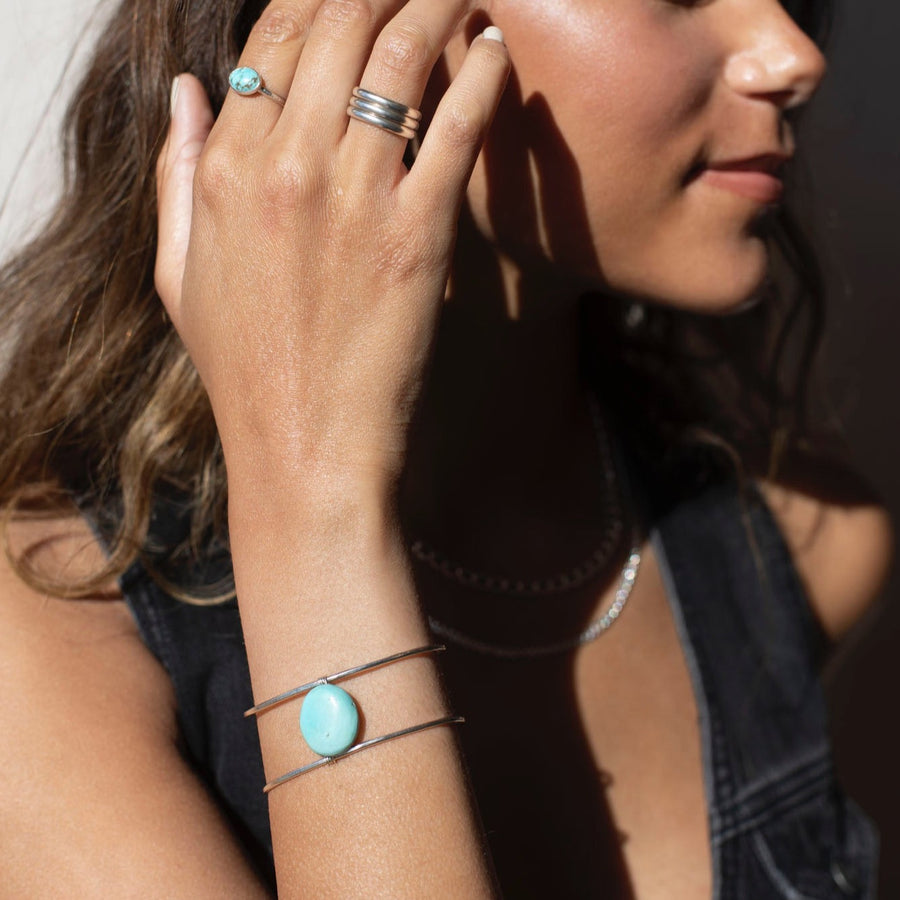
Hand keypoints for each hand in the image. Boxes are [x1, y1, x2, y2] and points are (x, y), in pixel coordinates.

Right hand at [154, 1, 508, 494]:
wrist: (305, 450)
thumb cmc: (245, 373)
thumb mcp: (179, 276)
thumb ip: (176, 173)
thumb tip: (188, 87)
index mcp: (224, 170)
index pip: (269, 39)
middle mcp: (285, 167)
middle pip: (335, 22)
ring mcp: (353, 198)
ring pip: (397, 53)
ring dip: (435, 1)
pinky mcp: (418, 235)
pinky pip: (455, 126)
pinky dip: (481, 73)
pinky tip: (496, 46)